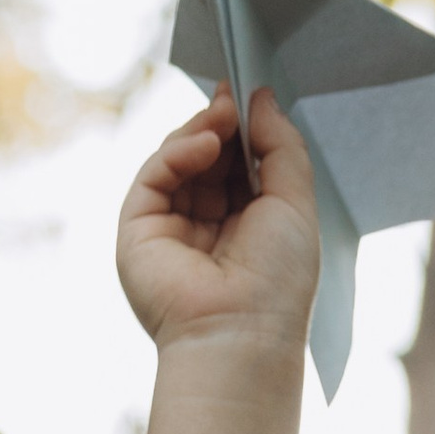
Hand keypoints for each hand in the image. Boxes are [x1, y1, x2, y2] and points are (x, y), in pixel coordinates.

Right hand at [116, 82, 319, 358]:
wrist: (241, 338)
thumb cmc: (277, 285)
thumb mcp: (295, 203)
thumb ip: (281, 146)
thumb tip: (260, 97)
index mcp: (243, 228)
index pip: (235, 165)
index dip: (241, 128)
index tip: (247, 95)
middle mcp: (204, 228)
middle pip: (205, 157)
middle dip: (220, 123)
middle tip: (233, 100)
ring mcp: (169, 230)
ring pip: (176, 160)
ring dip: (200, 130)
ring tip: (223, 121)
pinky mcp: (138, 232)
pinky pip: (154, 175)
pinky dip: (177, 151)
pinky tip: (205, 145)